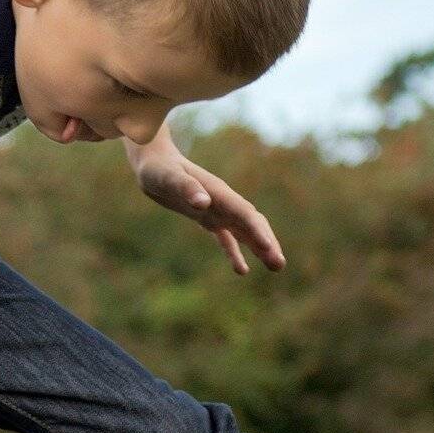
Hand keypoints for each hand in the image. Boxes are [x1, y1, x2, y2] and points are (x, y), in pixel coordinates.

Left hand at [132, 151, 285, 274]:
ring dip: (260, 248)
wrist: (153, 161)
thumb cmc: (159, 168)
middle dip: (267, 243)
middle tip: (279, 265)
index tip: (270, 249)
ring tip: (276, 267)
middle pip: (251, 224)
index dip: (258, 232)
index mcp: (219, 194)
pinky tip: (242, 270)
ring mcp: (217, 210)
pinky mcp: (206, 217)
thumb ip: (187, 188)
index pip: (244, 215)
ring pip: (245, 232)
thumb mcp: (169, 178)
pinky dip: (235, 252)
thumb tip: (203, 203)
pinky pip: (226, 238)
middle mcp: (223, 202)